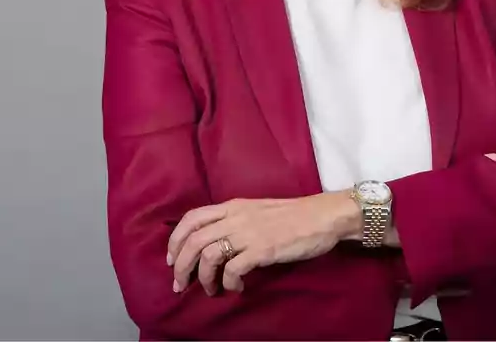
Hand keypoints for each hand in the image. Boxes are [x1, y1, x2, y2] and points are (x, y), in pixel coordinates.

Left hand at [167, 192, 354, 294]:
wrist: (323, 216)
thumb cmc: (294, 215)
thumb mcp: (258, 210)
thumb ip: (237, 220)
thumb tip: (218, 241)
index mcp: (233, 206)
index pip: (192, 218)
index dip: (176, 239)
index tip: (172, 258)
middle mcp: (236, 217)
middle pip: (194, 240)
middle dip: (181, 265)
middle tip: (180, 284)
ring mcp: (249, 233)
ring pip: (208, 255)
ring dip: (203, 277)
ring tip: (209, 290)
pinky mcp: (262, 250)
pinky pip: (233, 269)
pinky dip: (229, 282)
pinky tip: (236, 287)